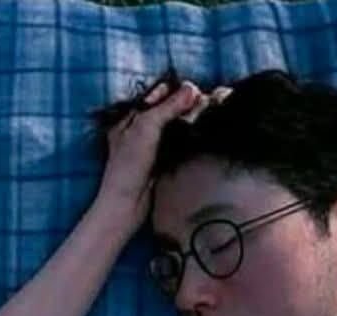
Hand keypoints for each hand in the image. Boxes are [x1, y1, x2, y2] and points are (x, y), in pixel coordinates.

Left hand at [95, 81, 230, 231]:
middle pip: (168, 110)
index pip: (156, 96)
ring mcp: (152, 147)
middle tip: (207, 102)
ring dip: (192, 120)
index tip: (196, 91)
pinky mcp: (163, 162)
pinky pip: (180, 144)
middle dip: (187, 105)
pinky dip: (191, 137)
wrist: (127, 205)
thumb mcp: (145, 128)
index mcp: (130, 119)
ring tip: (209, 112)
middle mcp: (140, 131)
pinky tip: (203, 132)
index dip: (176, 92)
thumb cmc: (127, 166)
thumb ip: (167, 107)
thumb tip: (192, 89)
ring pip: (176, 126)